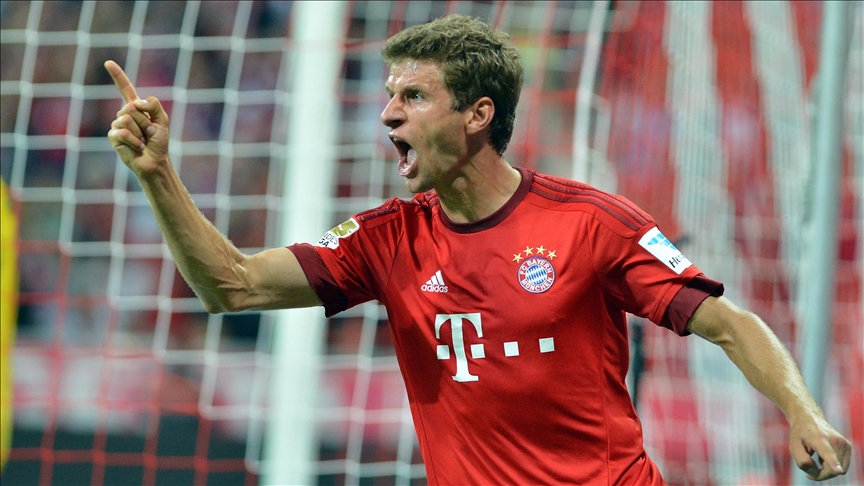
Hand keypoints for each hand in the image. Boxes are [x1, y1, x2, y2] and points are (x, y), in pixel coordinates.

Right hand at [105, 60, 169, 175]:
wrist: (155, 161)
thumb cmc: (159, 142)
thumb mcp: (162, 120)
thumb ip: (154, 106)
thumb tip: (136, 102)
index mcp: (136, 108)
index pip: (125, 88)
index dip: (117, 76)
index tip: (108, 63)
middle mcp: (124, 114)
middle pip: (131, 107)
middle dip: (144, 121)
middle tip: (149, 133)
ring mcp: (117, 125)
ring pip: (126, 119)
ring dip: (140, 132)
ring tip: (143, 140)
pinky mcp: (113, 137)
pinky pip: (122, 132)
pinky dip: (134, 140)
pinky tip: (137, 146)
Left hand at [790, 413, 851, 480]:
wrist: (809, 417)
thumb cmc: (800, 434)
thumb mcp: (794, 447)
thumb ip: (802, 462)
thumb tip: (816, 473)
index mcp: (819, 438)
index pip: (827, 452)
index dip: (833, 463)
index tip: (839, 471)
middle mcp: (835, 440)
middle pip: (832, 470)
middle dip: (821, 474)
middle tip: (809, 468)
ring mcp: (843, 443)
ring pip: (839, 470)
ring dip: (826, 470)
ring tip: (816, 458)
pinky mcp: (848, 446)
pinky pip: (843, 467)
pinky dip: (833, 466)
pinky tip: (824, 456)